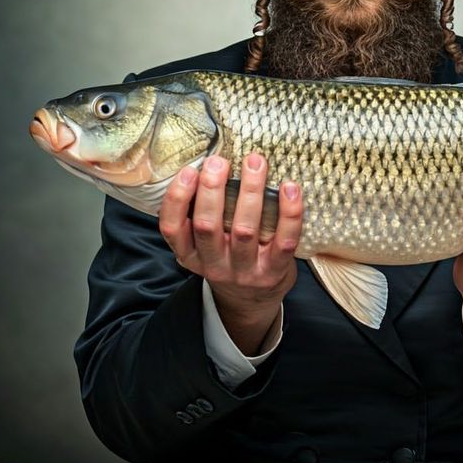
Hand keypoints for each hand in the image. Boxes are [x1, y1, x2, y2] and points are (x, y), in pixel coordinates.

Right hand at [158, 153, 301, 354]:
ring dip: (250, 192)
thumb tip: (209, 162)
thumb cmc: (228, 256)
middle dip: (213, 190)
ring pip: (245, 230)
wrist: (252, 301)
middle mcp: (214, 265)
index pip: (173, 229)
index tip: (189, 170)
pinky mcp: (274, 270)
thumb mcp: (205, 244)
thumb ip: (203, 213)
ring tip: (255, 162)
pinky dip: (289, 212)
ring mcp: (245, 270)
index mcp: (190, 255)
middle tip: (220, 161)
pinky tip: (289, 187)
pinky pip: (284, 240)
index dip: (177, 200)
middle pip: (207, 226)